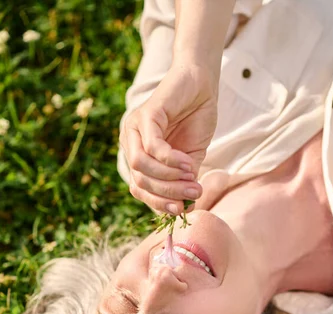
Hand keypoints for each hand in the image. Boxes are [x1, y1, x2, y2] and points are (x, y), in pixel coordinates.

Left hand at [120, 64, 217, 214]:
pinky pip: (152, 146)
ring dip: (168, 178)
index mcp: (138, 155)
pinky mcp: (147, 114)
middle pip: (139, 181)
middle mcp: (130, 142)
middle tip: (194, 194)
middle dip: (168, 193)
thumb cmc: (195, 121)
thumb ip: (183, 182)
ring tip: (193, 178)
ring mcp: (135, 128)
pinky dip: (170, 160)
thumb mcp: (189, 160)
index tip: (181, 210)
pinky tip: (188, 163)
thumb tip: (185, 210)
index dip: (158, 203)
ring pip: (141, 166)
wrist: (202, 85)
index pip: (139, 189)